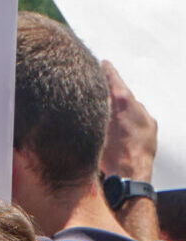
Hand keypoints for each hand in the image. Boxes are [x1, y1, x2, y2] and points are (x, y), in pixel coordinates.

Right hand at [100, 61, 156, 181]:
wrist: (128, 177)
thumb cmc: (108, 155)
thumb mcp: (92, 126)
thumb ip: (93, 107)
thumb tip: (89, 96)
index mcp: (122, 101)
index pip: (113, 77)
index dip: (106, 69)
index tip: (103, 63)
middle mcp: (138, 106)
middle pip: (122, 92)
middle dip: (112, 91)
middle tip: (101, 90)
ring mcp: (147, 118)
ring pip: (131, 106)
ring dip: (120, 107)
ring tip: (109, 113)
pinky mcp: (152, 129)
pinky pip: (139, 117)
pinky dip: (129, 118)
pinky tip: (119, 127)